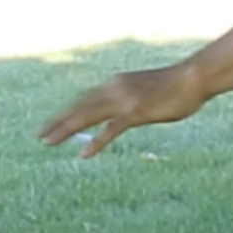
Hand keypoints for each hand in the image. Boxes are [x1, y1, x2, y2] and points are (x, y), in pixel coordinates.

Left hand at [39, 64, 206, 158]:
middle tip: (39, 135)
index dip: (65, 112)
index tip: (50, 123)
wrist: (192, 78)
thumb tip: (121, 113)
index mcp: (115, 84)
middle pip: (79, 107)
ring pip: (87, 116)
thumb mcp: (144, 91)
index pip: (83, 99)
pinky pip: (110, 129)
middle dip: (57, 121)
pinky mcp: (136, 112)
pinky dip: (95, 141)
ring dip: (65, 129)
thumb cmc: (173, 86)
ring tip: (48, 142)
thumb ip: (129, 101)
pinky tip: (83, 153)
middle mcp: (114, 88)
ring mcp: (123, 100)